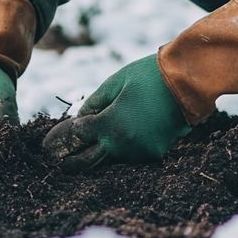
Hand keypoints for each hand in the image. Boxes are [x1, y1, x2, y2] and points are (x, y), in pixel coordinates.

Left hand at [42, 54, 189, 171]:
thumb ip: (94, 102)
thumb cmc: (149, 76)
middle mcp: (123, 145)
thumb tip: (79, 118)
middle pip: (88, 161)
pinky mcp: (155, 153)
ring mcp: (140, 152)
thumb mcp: (115, 82)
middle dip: (71, 160)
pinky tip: (120, 133)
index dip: (62, 137)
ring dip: (99, 151)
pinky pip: (130, 154)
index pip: (77, 137)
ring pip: (110, 158)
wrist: (189, 81)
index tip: (49, 142)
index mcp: (110, 125)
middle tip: (58, 158)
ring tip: (88, 142)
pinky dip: (121, 147)